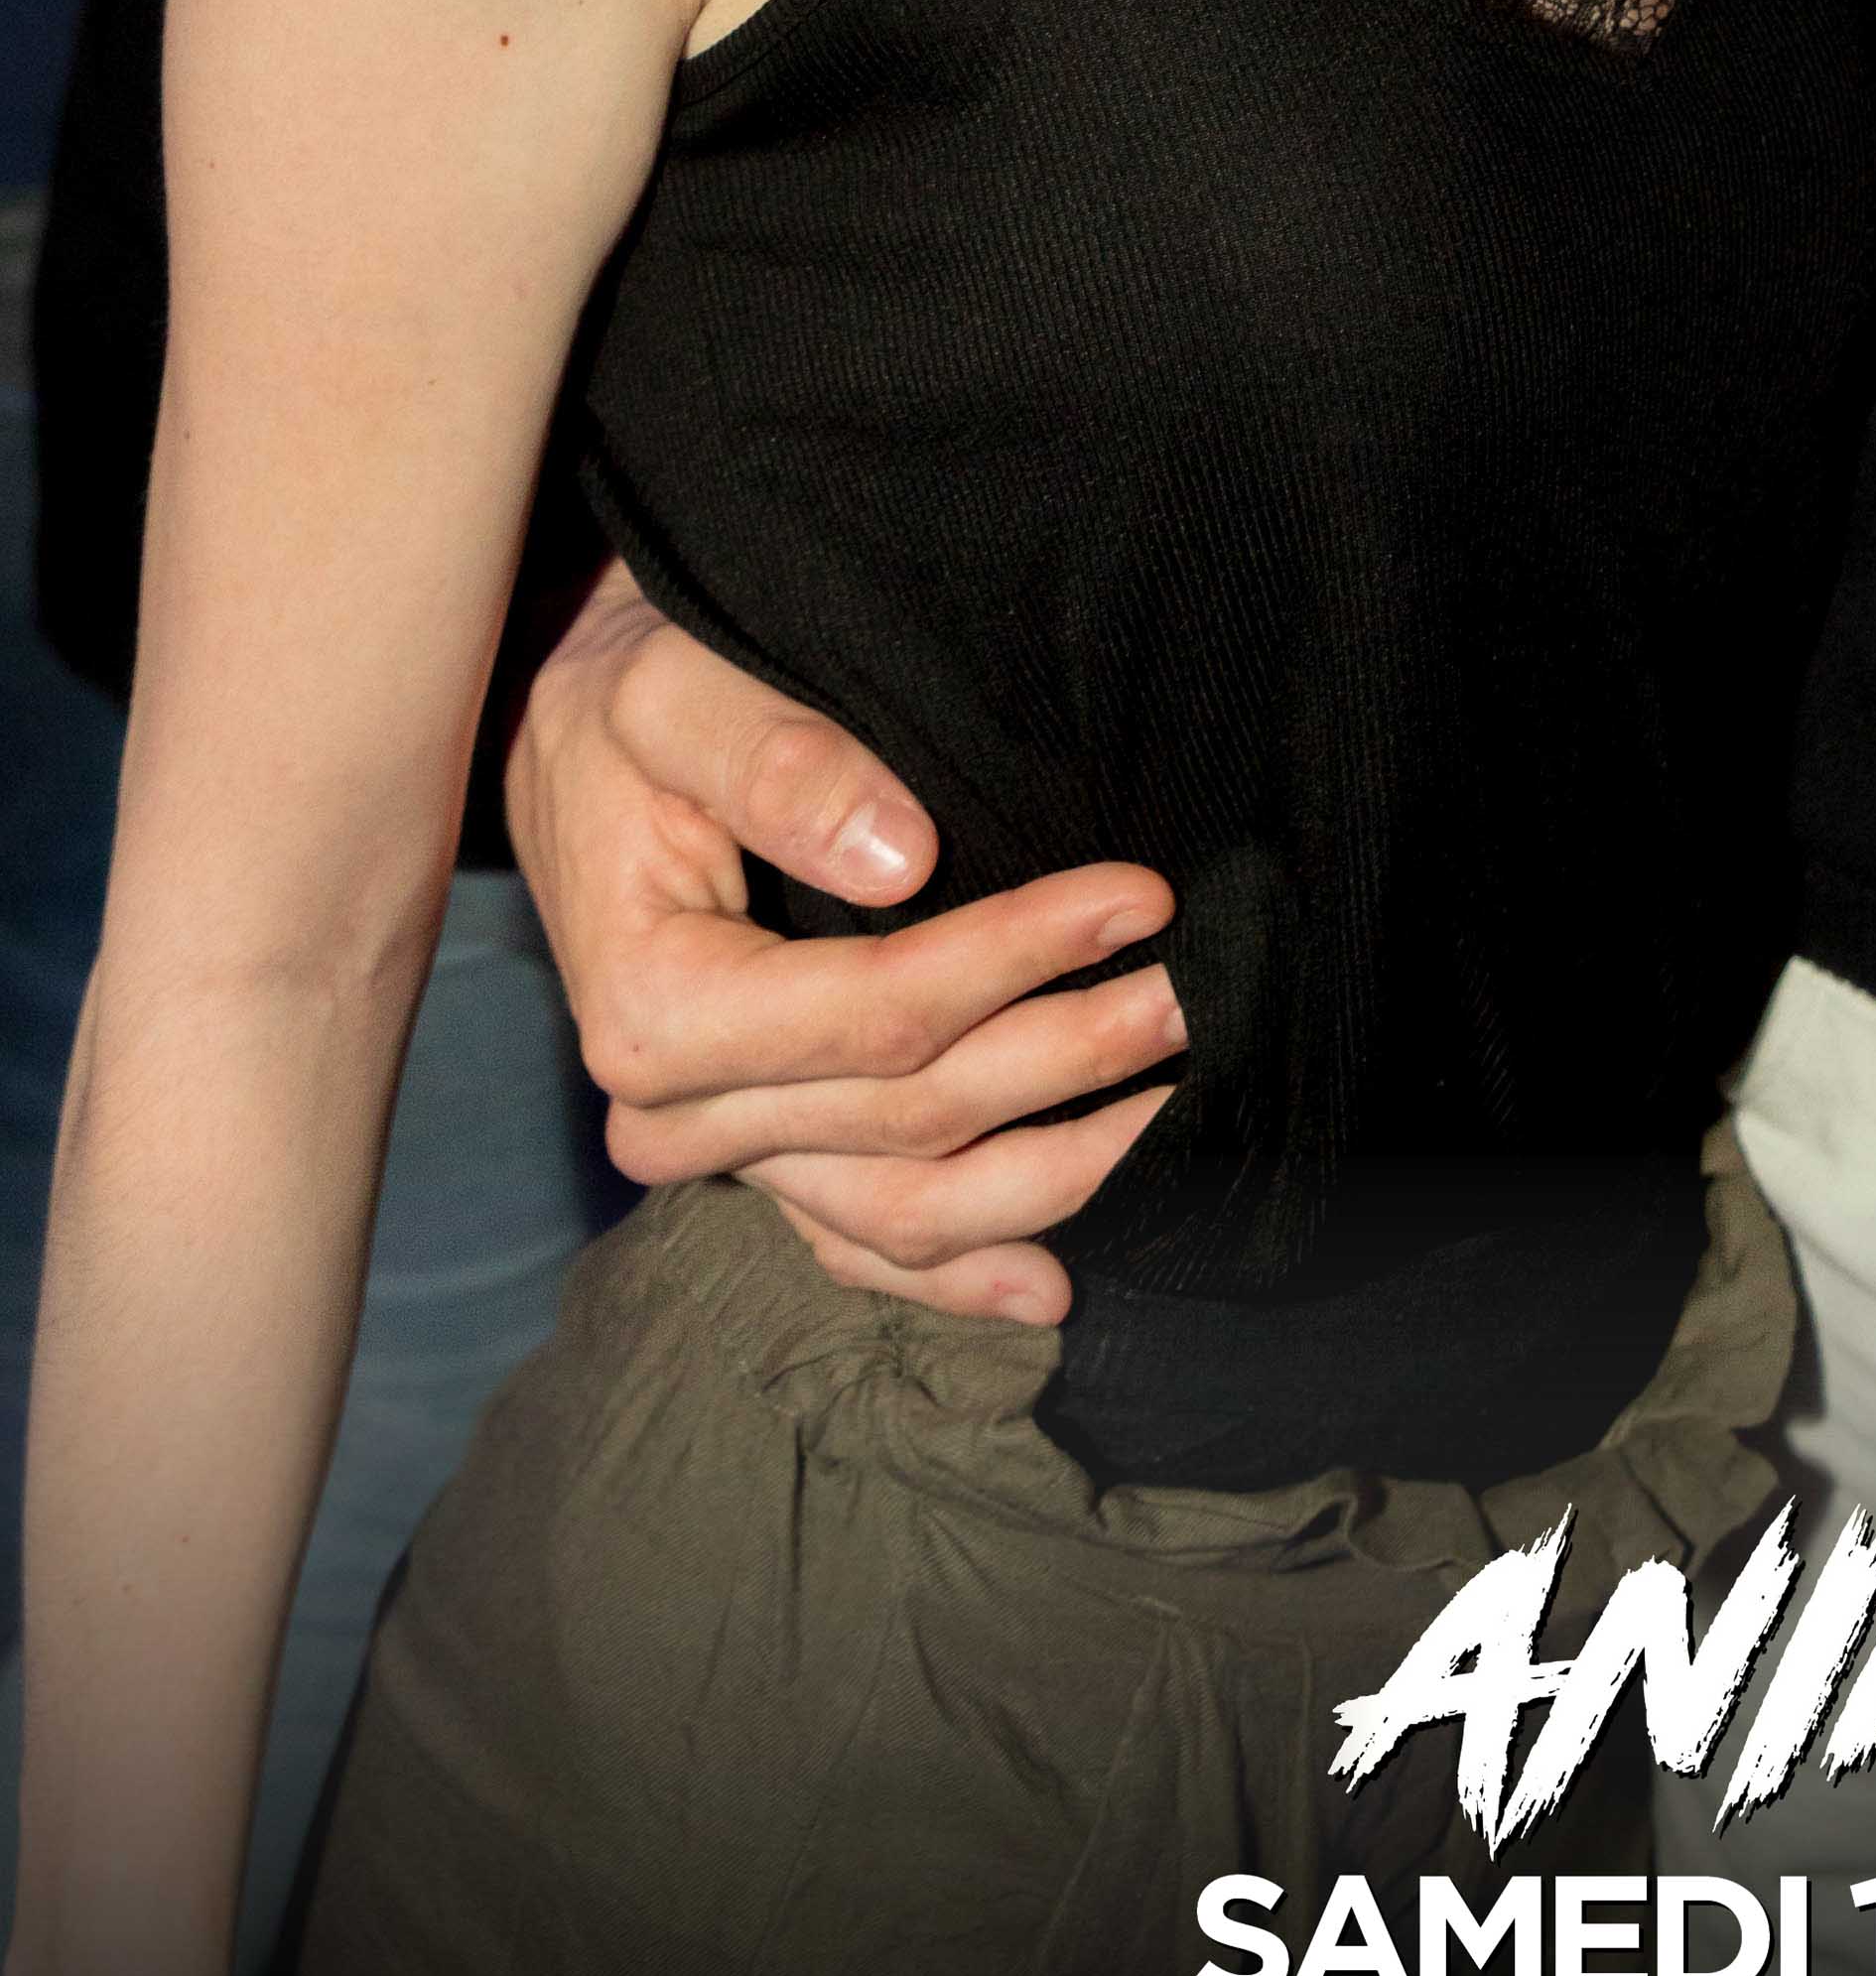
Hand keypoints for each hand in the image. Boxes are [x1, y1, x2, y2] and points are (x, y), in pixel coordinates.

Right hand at [505, 559, 1181, 1320]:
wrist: (575, 755)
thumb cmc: (632, 711)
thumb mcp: (671, 691)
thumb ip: (776, 761)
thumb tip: (901, 857)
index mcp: (653, 1009)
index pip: (878, 1011)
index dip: (1018, 959)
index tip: (1138, 901)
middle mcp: (677, 1114)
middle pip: (914, 1116)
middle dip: (1070, 1056)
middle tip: (1201, 996)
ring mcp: (721, 1155)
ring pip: (906, 1210)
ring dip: (1053, 1171)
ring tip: (1179, 1113)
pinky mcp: (758, 1161)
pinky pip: (859, 1243)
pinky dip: (957, 1271)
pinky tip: (1052, 1284)